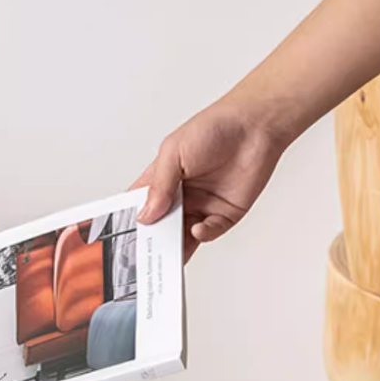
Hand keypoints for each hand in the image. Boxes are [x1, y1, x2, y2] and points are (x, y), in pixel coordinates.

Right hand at [134, 95, 289, 260]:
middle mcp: (181, 195)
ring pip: (184, 235)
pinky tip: (199, 229)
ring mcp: (202, 206)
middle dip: (154, 240)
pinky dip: (203, 234)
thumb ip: (159, 185)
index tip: (124, 237)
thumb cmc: (214, 127)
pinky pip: (210, 232)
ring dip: (177, 246)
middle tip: (146, 254)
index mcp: (163, 179)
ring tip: (168, 255)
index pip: (141, 206)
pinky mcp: (225, 214)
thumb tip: (145, 215)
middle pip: (162, 226)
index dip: (132, 221)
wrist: (255, 125)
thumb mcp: (174, 152)